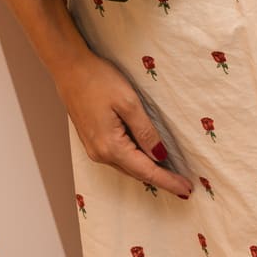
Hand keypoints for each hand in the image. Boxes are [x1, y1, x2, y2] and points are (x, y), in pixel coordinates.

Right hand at [55, 50, 192, 198]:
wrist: (69, 67)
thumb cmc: (97, 80)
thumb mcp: (128, 102)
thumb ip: (145, 131)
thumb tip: (160, 155)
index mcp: (111, 147)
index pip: (146, 171)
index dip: (168, 181)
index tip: (187, 189)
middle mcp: (100, 154)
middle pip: (137, 173)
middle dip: (161, 179)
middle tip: (183, 184)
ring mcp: (93, 148)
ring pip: (127, 166)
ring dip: (148, 170)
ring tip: (169, 172)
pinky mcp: (91, 140)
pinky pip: (118, 157)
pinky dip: (135, 160)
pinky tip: (145, 156)